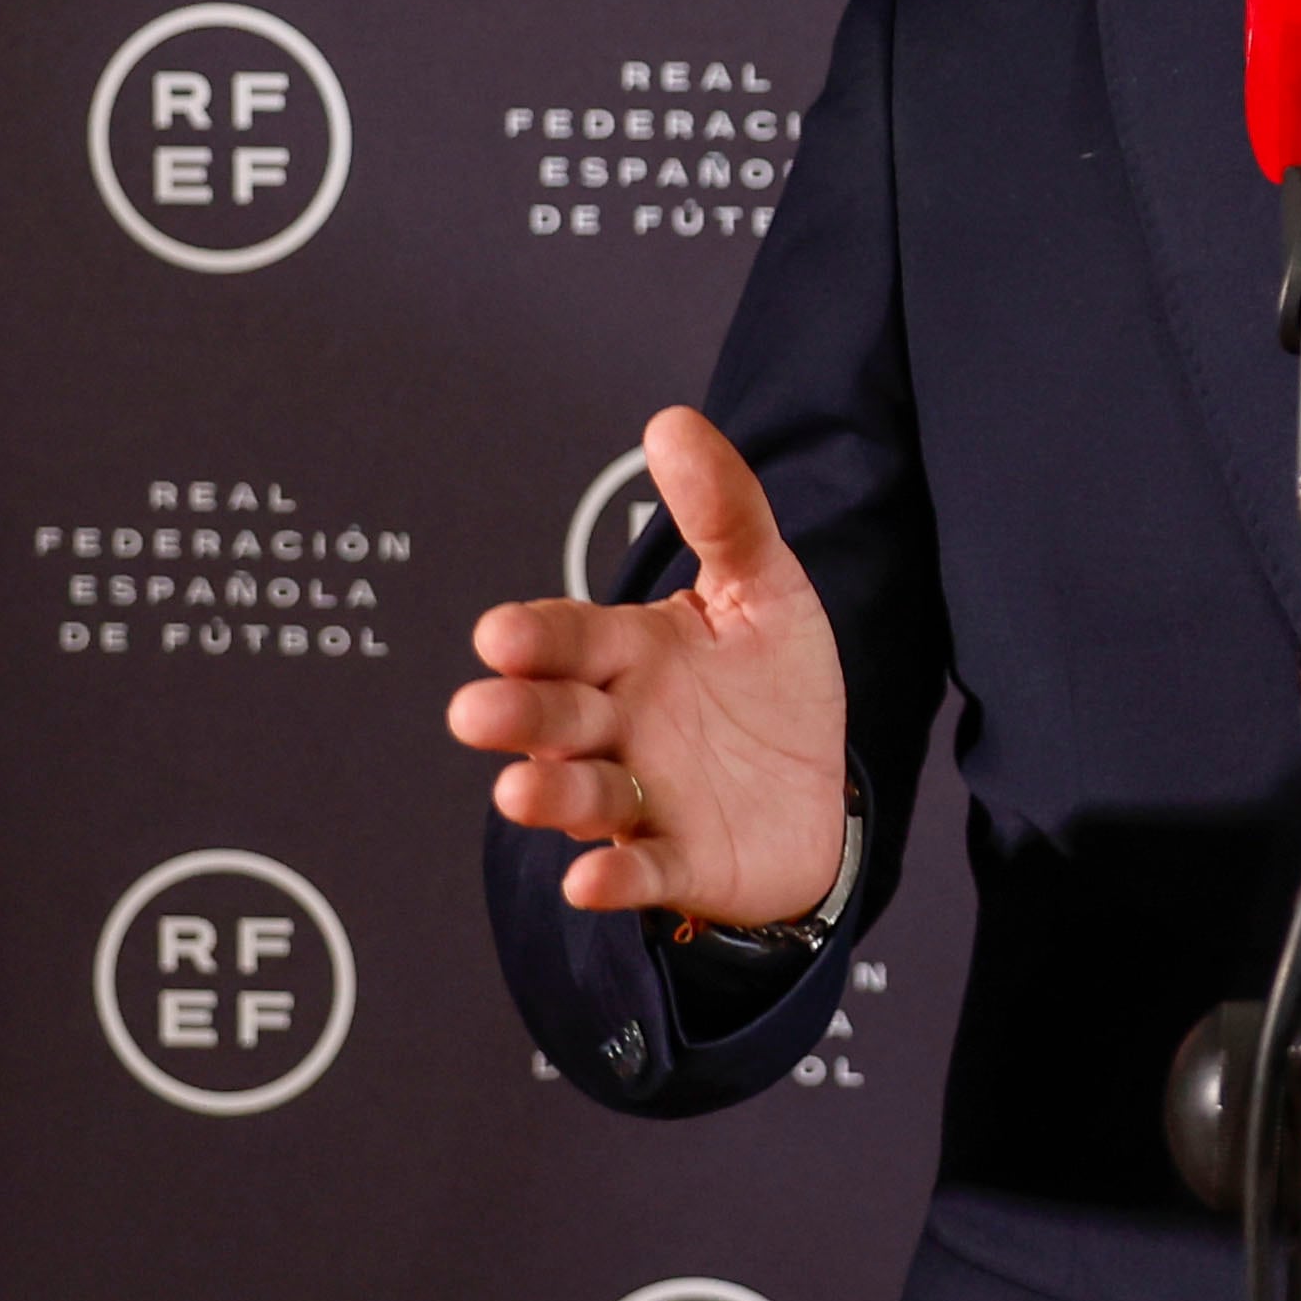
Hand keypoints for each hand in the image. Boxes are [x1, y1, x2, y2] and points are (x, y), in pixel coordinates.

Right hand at [447, 407, 850, 925]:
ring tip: (521, 792)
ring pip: (582, 796)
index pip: (569, 639)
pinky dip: (614, 879)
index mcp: (628, 654)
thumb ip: (725, 512)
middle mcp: (618, 727)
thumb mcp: (764, 588)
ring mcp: (642, 799)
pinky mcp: (679, 862)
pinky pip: (643, 873)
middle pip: (557, 716)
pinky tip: (591, 879)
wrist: (821, 789)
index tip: (501, 634)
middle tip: (479, 711)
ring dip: (549, 796)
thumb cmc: (772, 687)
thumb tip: (672, 421)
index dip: (536, 639)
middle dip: (518, 714)